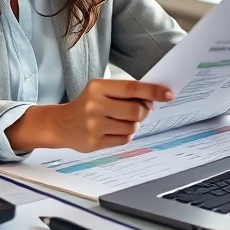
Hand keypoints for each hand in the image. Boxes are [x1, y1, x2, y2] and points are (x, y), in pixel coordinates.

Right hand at [5, 79, 173, 152]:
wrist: (60, 124)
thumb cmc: (86, 105)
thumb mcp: (100, 91)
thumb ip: (124, 92)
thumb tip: (154, 97)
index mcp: (97, 87)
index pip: (132, 88)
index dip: (153, 91)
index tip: (168, 94)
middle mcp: (95, 105)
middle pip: (136, 110)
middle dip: (144, 112)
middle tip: (141, 110)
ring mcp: (94, 125)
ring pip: (132, 127)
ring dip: (134, 124)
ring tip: (122, 120)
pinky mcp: (95, 142)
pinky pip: (124, 139)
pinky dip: (126, 135)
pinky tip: (114, 130)